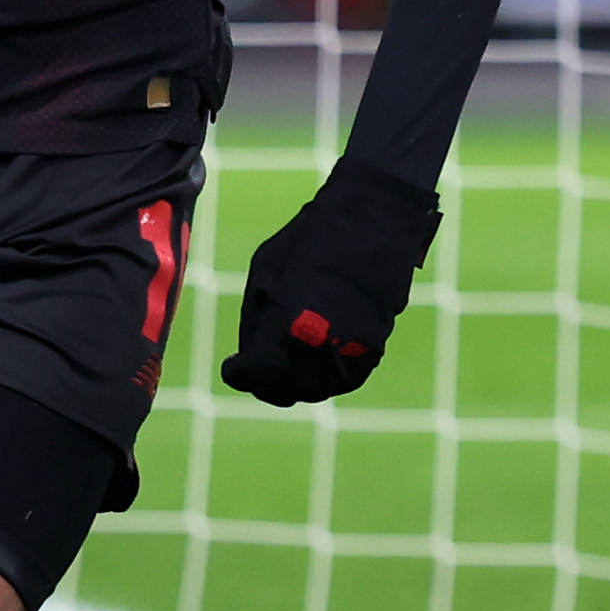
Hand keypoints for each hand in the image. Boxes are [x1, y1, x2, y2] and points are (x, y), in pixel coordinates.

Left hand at [219, 155, 440, 406]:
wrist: (374, 219)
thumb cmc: (311, 239)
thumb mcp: (265, 272)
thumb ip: (254, 323)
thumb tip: (247, 360)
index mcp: (285, 325)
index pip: (254, 376)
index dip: (239, 374)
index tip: (234, 367)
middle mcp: (317, 346)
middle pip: (282, 391)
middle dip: (264, 382)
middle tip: (258, 367)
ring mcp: (350, 350)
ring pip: (314, 391)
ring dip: (295, 383)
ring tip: (286, 361)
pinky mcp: (375, 348)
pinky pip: (344, 380)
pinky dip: (326, 377)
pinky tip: (315, 357)